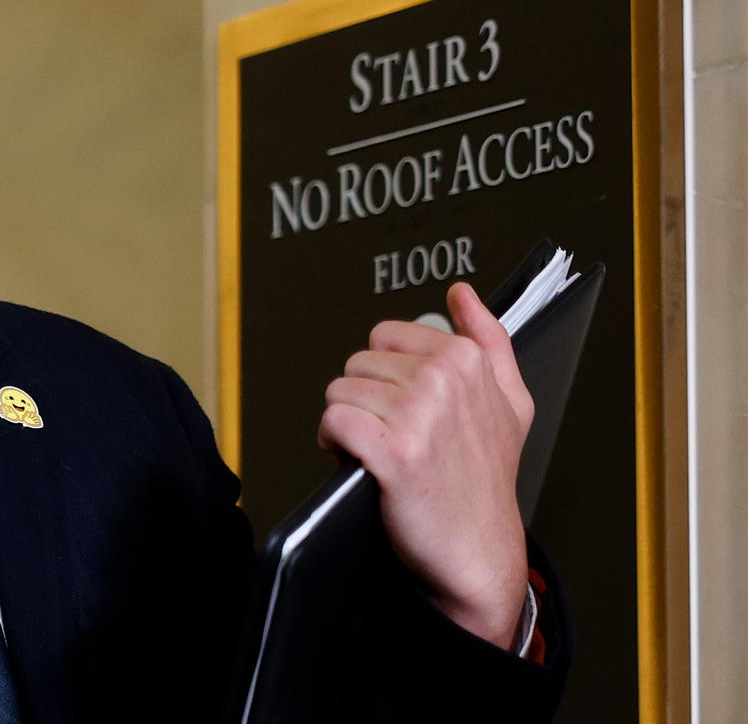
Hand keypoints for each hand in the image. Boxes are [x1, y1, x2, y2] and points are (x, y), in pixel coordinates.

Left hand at [318, 281, 533, 647]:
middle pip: (357, 363)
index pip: (385, 336)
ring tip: (381, 453)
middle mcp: (443, 380)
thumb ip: (489, 339)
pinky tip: (359, 462)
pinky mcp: (393, 451)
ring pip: (340, 393)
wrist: (478, 549)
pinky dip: (334, 444)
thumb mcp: (510, 402)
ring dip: (349, 425)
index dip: (387, 375)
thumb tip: (463, 293)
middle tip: (395, 436)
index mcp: (465, 359)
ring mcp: (419, 414)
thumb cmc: (485, 479)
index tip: (407, 407)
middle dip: (366, 400)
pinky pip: (333, 422)